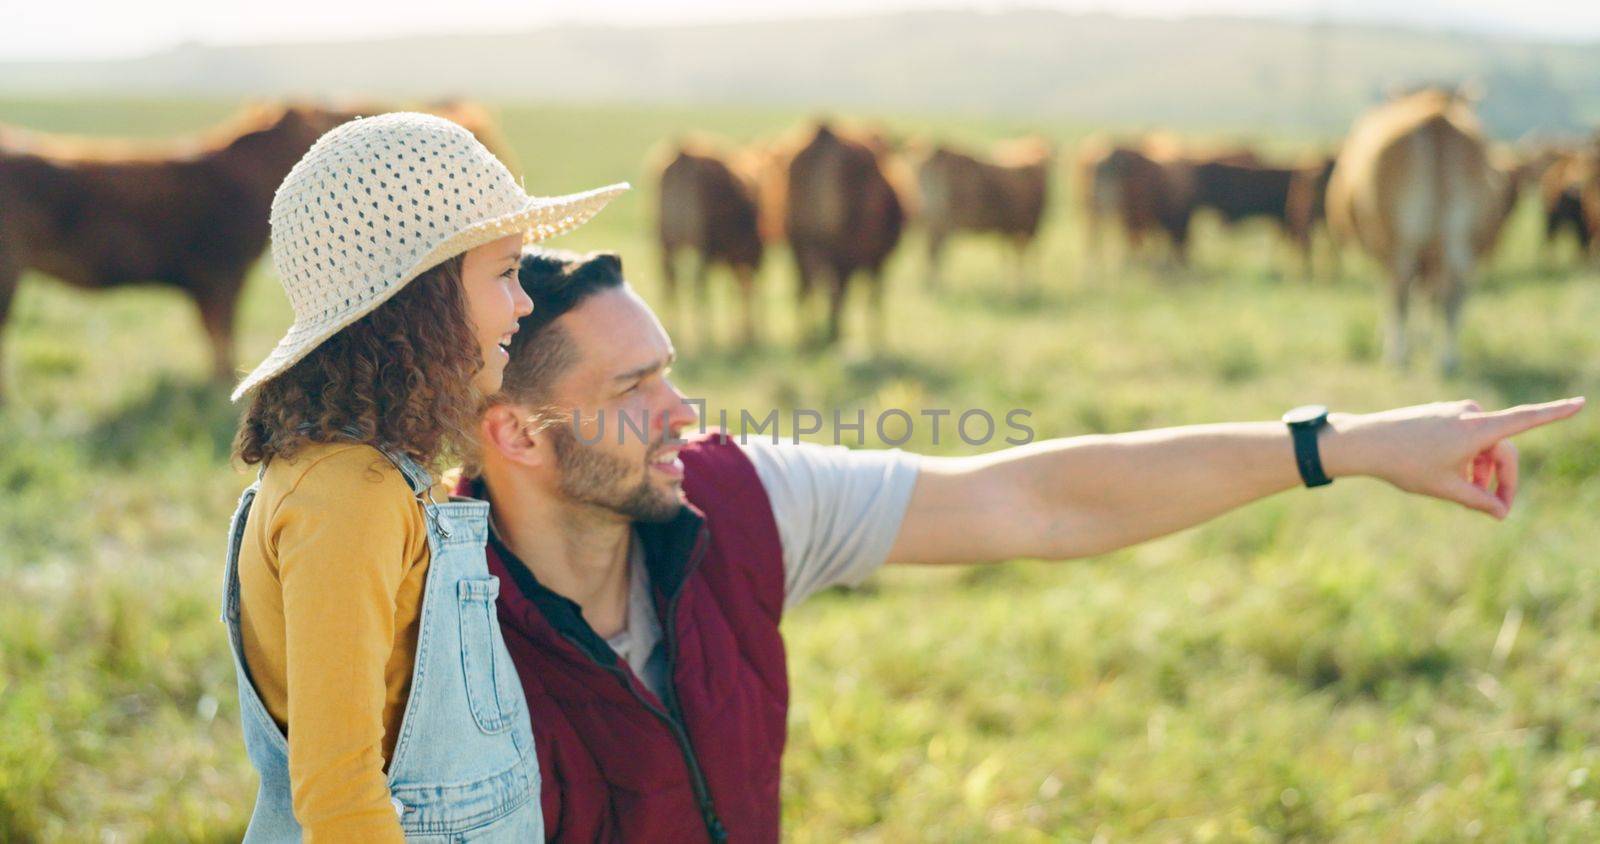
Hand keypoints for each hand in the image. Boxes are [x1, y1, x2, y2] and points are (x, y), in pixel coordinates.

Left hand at [1324, 397, 1585, 519]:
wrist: (1364, 442)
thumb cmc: (1405, 465)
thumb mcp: (1446, 488)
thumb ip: (1479, 501)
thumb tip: (1502, 512)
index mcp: (1476, 428)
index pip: (1526, 418)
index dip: (1556, 412)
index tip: (1582, 402)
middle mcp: (1470, 414)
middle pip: (1504, 450)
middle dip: (1502, 479)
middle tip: (1498, 510)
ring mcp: (1456, 411)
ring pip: (1485, 446)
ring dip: (1483, 471)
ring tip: (1468, 493)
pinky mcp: (1444, 414)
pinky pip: (1468, 438)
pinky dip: (1469, 458)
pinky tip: (1453, 474)